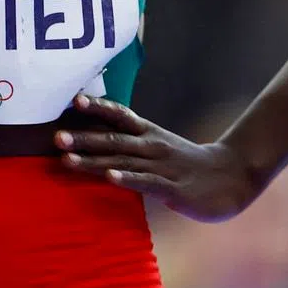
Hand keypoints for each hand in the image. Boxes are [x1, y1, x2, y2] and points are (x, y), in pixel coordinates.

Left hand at [54, 94, 258, 221]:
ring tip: (68, 160)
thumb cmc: (186, 163)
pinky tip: (110, 178)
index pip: (119, 115)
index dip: (97, 107)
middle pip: (112, 139)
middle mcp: (151, 145)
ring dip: (94, 160)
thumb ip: (131, 146)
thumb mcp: (158, 147)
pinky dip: (127, 179)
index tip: (73, 100)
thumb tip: (96, 143)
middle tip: (55, 138)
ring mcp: (161, 165)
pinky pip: (145, 181)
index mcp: (147, 133)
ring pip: (122, 161)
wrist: (231, 176)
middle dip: (82, 138)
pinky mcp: (172, 187)